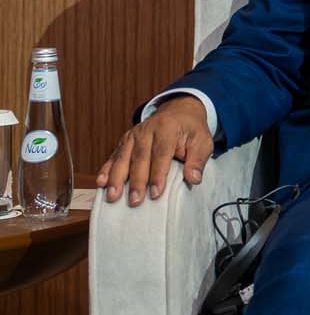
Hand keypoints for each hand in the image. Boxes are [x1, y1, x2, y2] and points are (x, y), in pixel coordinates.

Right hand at [96, 95, 213, 206]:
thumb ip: (198, 160)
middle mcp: (147, 131)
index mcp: (167, 129)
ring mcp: (133, 136)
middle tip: (135, 201)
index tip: (156, 193)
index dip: (158, 174)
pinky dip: (106, 169)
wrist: (178, 112)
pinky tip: (101, 183)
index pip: (161, 153)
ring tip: (113, 196)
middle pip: (139, 158)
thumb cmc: (191, 130)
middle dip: (136, 181)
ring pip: (123, 158)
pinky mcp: (125, 142)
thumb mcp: (202, 141)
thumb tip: (194, 179)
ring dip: (117, 178)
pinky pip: (114, 156)